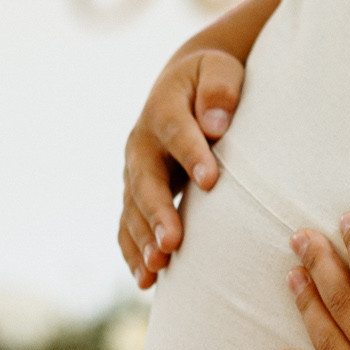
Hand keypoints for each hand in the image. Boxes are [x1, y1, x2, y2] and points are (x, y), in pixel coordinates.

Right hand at [118, 48, 244, 287]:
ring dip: (142, 239)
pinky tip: (145, 280)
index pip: (176, 130)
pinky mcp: (136, 193)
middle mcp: (143, 143)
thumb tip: (216, 124)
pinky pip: (129, 224)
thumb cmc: (211, 80)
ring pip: (133, 208)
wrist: (185, 86)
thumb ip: (220, 90)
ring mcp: (136, 171)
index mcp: (165, 108)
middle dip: (157, 213)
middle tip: (172, 242)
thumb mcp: (220, 70)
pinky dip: (134, 251)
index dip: (191, 154)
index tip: (210, 181)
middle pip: (146, 180)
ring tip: (156, 268)